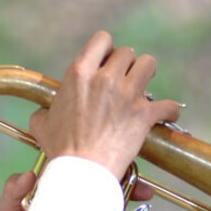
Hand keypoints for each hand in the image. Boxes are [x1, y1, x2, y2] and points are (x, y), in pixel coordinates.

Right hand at [28, 30, 180, 179]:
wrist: (82, 171)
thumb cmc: (61, 150)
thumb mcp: (42, 124)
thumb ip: (44, 111)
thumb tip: (44, 112)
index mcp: (80, 73)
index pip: (102, 40)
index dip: (107, 50)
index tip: (108, 63)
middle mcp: (105, 78)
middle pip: (128, 53)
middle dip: (128, 66)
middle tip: (125, 81)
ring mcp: (127, 94)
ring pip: (149, 65)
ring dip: (148, 76)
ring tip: (143, 89)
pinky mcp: (143, 114)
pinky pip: (167, 104)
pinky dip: (169, 111)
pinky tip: (165, 115)